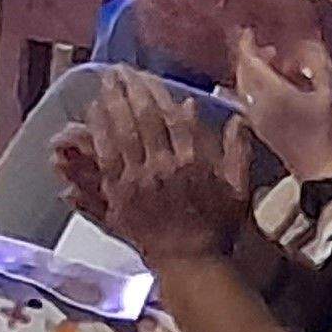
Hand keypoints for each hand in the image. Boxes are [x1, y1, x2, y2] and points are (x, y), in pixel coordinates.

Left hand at [66, 68, 248, 262]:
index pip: (174, 119)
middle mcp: (164, 168)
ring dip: (112, 104)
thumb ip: (238, 151)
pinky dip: (98, 132)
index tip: (149, 77)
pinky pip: (105, 156)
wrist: (191, 261)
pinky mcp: (119, 192)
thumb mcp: (239, 189)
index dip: (159, 94)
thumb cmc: (217, 227)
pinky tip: (92, 114)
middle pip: (144, 120)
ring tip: (104, 84)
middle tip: (119, 71)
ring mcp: (138, 180)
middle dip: (130, 91)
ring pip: (121, 133)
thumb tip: (237, 117)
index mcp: (194, 163)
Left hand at [232, 30, 331, 187]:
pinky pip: (251, 102)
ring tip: (280, 68)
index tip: (249, 31)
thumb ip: (318, 65)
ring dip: (256, 74)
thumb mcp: (331, 94)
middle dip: (252, 58)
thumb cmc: (331, 133)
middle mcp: (255, 105)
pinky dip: (260, 89)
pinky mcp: (261, 131)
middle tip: (271, 50)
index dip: (246, 43)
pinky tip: (281, 91)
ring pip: (245, 88)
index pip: (248, 61)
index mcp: (269, 93)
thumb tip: (308, 44)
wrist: (326, 175)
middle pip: (243, 73)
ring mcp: (256, 120)